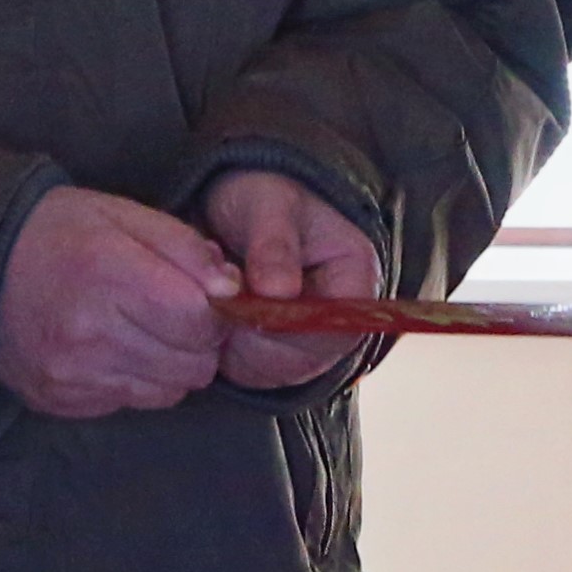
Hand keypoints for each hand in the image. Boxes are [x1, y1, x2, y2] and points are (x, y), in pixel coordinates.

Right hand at [0, 186, 237, 417]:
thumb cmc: (53, 233)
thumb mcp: (120, 213)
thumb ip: (183, 247)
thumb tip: (231, 290)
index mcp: (107, 274)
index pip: (198, 320)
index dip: (215, 309)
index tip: (205, 294)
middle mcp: (90, 333)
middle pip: (192, 363)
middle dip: (199, 340)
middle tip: (176, 312)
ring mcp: (74, 375)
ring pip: (169, 390)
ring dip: (172, 363)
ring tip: (144, 328)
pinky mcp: (63, 401)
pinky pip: (133, 402)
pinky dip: (139, 378)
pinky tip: (115, 347)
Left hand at [198, 168, 385, 389]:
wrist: (243, 208)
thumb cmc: (264, 197)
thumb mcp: (269, 203)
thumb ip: (275, 244)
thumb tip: (278, 291)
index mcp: (356, 277)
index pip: (337, 326)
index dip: (287, 326)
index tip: (241, 302)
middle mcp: (341, 320)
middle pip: (303, 359)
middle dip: (250, 333)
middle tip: (217, 291)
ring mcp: (310, 344)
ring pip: (271, 371)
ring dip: (231, 342)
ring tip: (217, 293)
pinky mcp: (278, 357)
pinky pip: (248, 374)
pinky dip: (221, 350)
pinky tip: (215, 311)